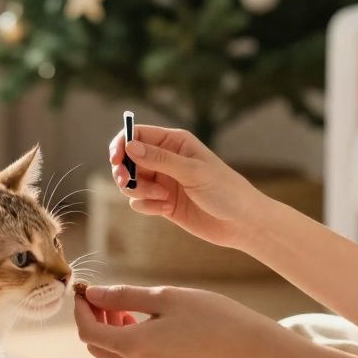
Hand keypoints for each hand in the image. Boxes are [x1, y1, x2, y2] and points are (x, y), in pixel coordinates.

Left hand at [73, 284, 277, 357]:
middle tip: (104, 296)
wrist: (251, 348)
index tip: (84, 289)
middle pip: (96, 347)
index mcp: (134, 347)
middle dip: (93, 320)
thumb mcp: (165, 297)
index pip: (88, 332)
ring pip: (114, 355)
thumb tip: (92, 293)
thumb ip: (123, 296)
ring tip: (127, 306)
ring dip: (111, 331)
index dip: (80, 309)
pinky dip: (128, 342)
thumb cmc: (212, 315)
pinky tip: (146, 322)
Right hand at [109, 125, 269, 249]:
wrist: (241, 223)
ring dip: (138, 190)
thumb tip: (129, 146)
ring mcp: (163, 181)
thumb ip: (160, 160)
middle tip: (127, 182)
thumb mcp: (193, 172)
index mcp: (175, 142)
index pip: (137, 134)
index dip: (122, 144)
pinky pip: (139, 202)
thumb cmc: (225, 190)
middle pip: (128, 159)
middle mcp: (166, 159)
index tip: (116, 159)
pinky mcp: (162, 203)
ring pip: (131, 181)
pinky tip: (166, 209)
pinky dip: (146, 206)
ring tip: (160, 198)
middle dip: (124, 171)